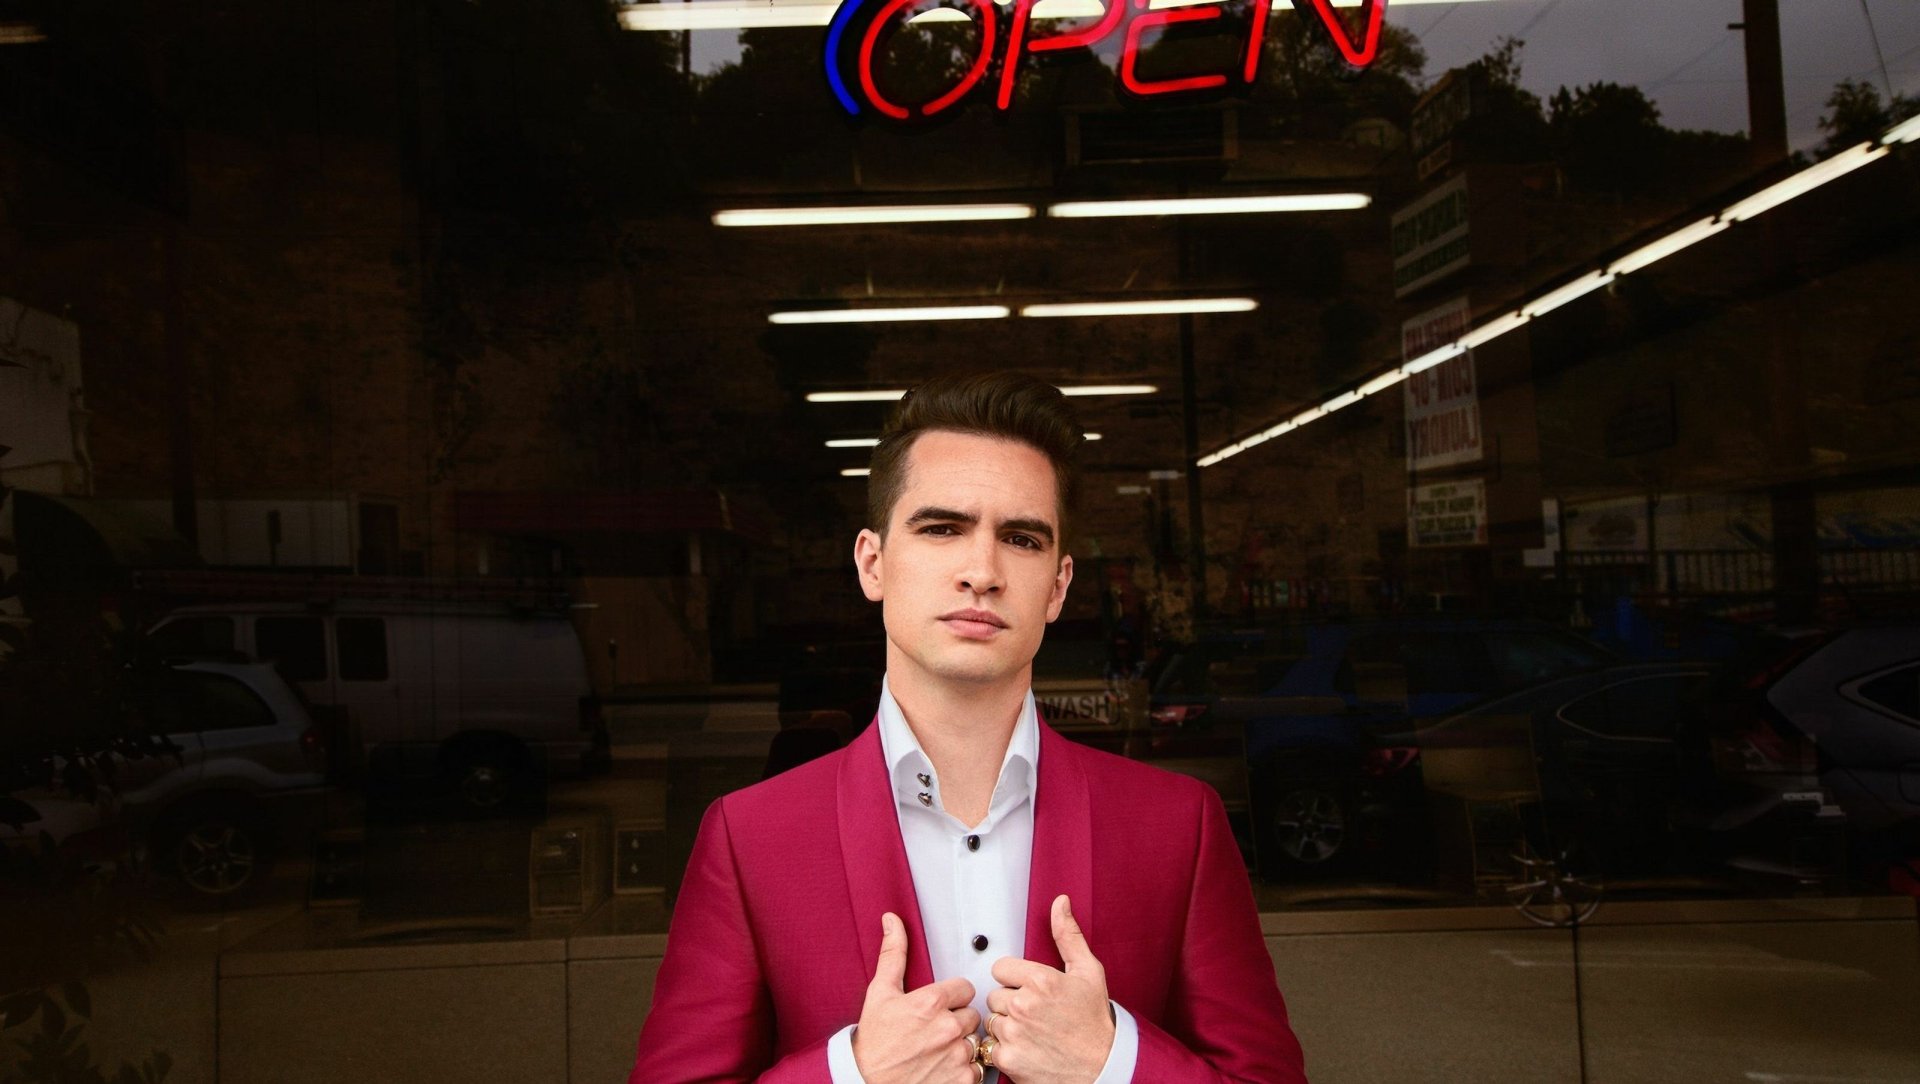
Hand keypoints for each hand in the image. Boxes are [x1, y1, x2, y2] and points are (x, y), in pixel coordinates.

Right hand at [853, 912, 982, 1083]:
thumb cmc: (873, 1040)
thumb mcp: (880, 992)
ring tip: (938, 1050)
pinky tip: (944, 1067)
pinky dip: (965, 1070)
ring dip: (962, 1045)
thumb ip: (894, 954)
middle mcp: (948, 1028)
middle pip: (972, 1015)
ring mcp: (957, 1056)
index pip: (966, 988)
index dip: (952, 997)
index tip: (939, 1007)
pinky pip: (978, 1069)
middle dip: (957, 1021)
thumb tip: (893, 922)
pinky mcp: (962, 1080)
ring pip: (976, 1041)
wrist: (866, 1080)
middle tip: (935, 1030)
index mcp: (931, 1002)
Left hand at [983, 895, 1114, 1083]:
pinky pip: (991, 1045)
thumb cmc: (1094, 1021)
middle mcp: (1024, 1005)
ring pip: (992, 1020)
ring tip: (1033, 1031)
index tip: (1030, 989)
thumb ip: (1067, 935)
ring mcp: (1014, 1033)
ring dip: (1006, 1025)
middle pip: (994, 994)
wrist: (1102, 1067)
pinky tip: (1027, 1047)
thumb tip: (1059, 903)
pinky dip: (1005, 1049)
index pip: (1000, 968)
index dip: (1015, 978)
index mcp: (1040, 980)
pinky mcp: (1009, 1058)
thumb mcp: (1088, 972)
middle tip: (1035, 1013)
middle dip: (1010, 1002)